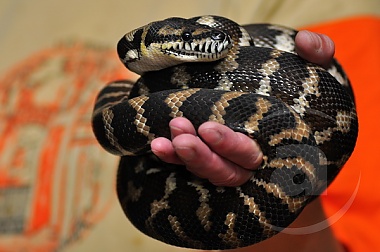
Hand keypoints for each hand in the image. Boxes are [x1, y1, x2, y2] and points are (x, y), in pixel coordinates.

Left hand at [151, 31, 334, 186]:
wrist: (285, 100)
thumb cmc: (298, 87)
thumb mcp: (311, 68)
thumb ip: (318, 54)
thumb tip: (305, 41)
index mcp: (278, 143)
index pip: (256, 155)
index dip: (232, 146)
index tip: (208, 128)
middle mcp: (255, 160)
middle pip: (229, 171)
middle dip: (203, 156)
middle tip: (181, 131)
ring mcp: (232, 162)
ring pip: (210, 172)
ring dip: (185, 158)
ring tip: (165, 139)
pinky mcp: (213, 158)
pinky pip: (192, 167)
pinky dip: (174, 159)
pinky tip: (159, 145)